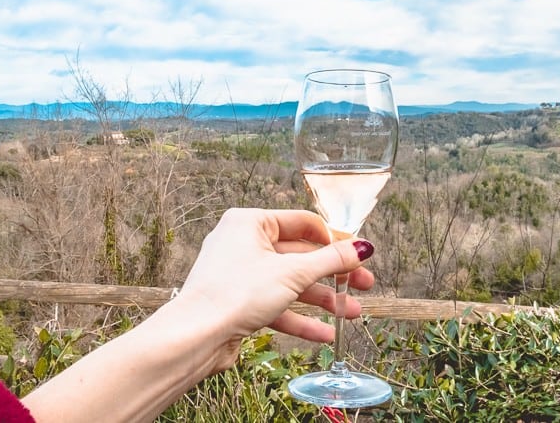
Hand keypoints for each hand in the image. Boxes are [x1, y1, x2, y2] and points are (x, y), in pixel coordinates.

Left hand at [178, 208, 375, 372]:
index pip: (303, 223)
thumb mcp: (293, 273)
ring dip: (322, 299)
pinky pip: (276, 306)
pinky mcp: (239, 303)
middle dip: (333, 274)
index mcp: (250, 222)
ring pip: (291, 283)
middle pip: (300, 256)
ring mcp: (241, 275)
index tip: (358, 255)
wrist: (196, 336)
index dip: (334, 240)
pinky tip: (325, 333)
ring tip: (352, 313)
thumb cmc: (235, 293)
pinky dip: (300, 319)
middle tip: (363, 284)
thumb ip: (331, 260)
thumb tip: (362, 247)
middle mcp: (244, 243)